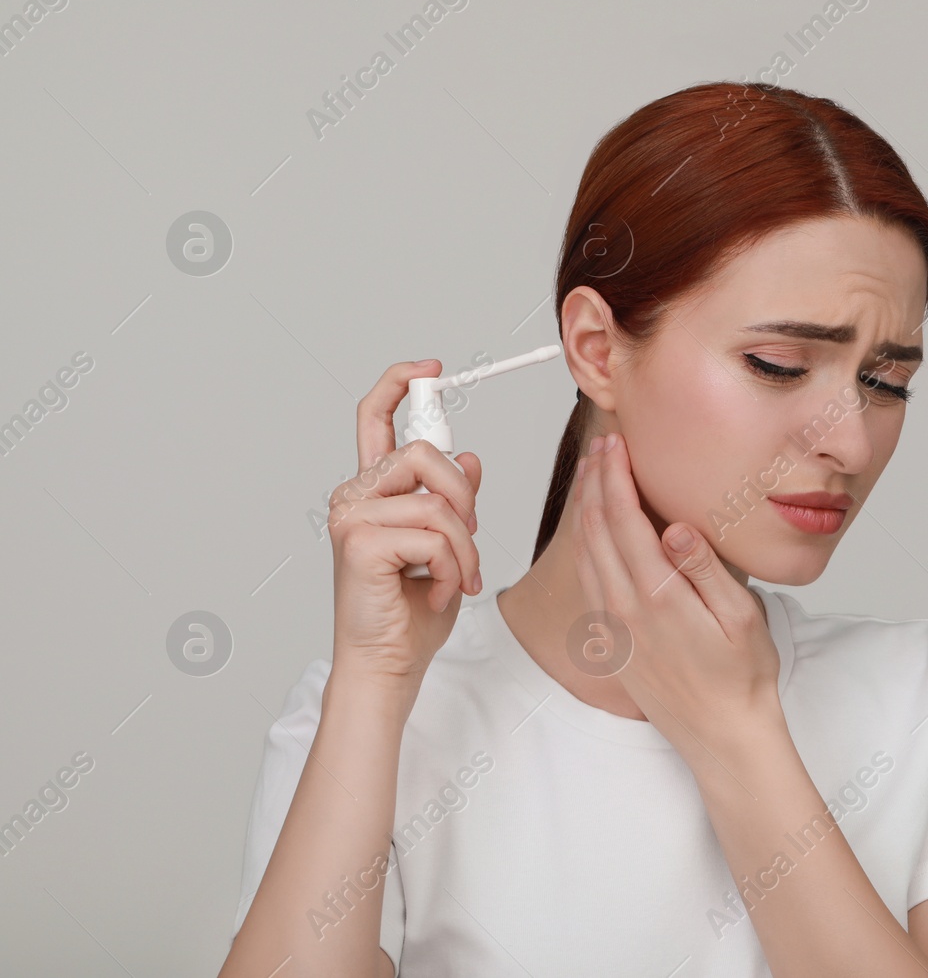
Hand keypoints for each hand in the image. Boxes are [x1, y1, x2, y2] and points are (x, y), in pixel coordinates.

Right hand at [326, 359, 483, 692]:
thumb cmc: (412, 613)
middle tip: (470, 538)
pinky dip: (453, 567)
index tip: (432, 368)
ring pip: (438, 501)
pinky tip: (438, 591)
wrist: (390, 665)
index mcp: (372, 491)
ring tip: (458, 578)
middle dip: (464, 496)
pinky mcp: (360, 542)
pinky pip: (434, 534)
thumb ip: (453, 502)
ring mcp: (352, 517)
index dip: (400, 383)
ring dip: (465, 547)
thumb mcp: (448, 546)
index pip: (376, 419)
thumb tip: (471, 458)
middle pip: (424, 451)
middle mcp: (354, 496)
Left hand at [571, 432, 783, 767]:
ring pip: (585, 552)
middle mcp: (625, 608)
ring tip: (594, 474)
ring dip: (586, 507)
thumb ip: (704, 569)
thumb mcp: (740, 618)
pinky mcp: (612, 638)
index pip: (623, 519)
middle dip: (596, 480)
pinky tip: (594, 528)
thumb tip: (675, 527)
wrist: (721, 736)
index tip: (617, 443)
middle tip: (603, 446)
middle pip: (596, 528)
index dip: (616, 476)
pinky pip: (588, 577)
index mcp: (657, 596)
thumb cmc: (742, 677)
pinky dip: (586, 541)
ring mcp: (613, 625)